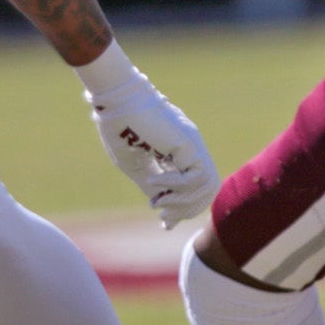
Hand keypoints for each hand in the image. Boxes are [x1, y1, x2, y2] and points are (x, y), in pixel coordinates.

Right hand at [76, 41, 218, 227]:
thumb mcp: (136, 165)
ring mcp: (193, 145)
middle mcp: (192, 149)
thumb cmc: (121, 128)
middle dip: (187, 209)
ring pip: (207, 186)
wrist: (117, 101)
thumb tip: (160, 206)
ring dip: (183, 202)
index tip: (165, 223)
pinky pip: (196, 176)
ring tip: (159, 202)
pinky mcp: (189, 143)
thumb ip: (151, 184)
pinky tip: (155, 182)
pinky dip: (177, 186)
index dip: (185, 209)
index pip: (195, 187)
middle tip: (163, 217)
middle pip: (207, 189)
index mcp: (180, 153)